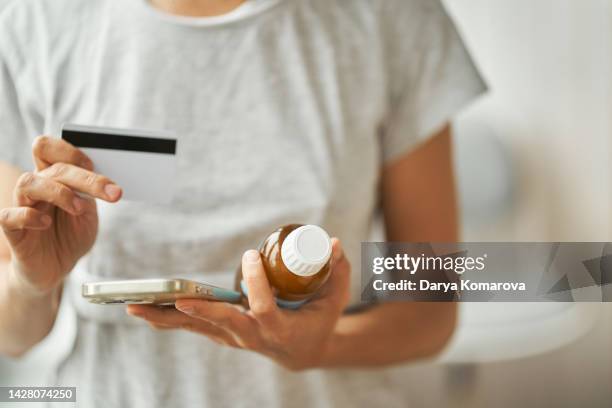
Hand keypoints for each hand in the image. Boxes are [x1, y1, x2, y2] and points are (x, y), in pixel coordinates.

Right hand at [0, 136, 121, 294]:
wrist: (57, 268)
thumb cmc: (71, 236)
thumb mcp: (88, 213)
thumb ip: (90, 196)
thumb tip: (104, 181)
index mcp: (52, 177)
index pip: (49, 148)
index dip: (70, 152)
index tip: (95, 166)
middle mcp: (36, 187)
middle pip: (51, 167)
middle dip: (85, 178)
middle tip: (112, 192)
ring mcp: (22, 206)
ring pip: (28, 183)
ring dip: (59, 192)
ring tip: (79, 208)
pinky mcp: (12, 230)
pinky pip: (9, 216)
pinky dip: (29, 216)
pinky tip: (46, 223)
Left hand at [127, 238, 350, 370]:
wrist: (302, 352)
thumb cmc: (318, 322)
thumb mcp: (334, 300)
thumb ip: (337, 272)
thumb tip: (333, 242)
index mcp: (277, 329)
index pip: (262, 308)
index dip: (255, 283)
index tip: (251, 255)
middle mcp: (251, 337)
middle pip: (220, 325)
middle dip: (199, 311)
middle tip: (177, 299)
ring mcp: (233, 338)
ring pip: (196, 328)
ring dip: (165, 317)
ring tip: (134, 305)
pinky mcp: (222, 334)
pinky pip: (191, 326)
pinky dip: (168, 318)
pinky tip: (143, 309)